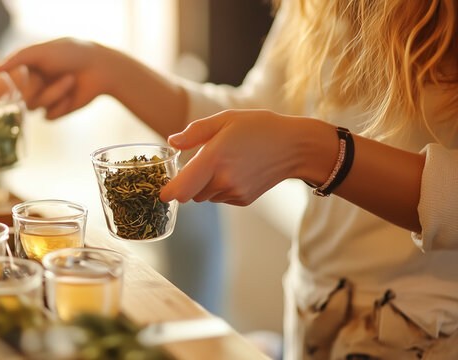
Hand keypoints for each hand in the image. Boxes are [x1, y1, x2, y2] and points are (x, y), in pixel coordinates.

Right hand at [0, 38, 115, 118]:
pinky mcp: (56, 111)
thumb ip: (16, 59)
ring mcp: (43, 99)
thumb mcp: (41, 51)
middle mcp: (32, 84)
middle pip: (17, 99)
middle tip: (43, 79)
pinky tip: (72, 95)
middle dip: (33, 89)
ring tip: (70, 79)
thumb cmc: (70, 54)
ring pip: (34, 107)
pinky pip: (48, 116)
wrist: (99, 68)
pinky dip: (61, 106)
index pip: (3, 83)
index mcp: (25, 68)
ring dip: (53, 93)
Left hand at [159, 110, 333, 205]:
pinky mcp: (243, 200)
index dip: (167, 192)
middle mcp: (223, 180)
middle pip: (188, 195)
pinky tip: (236, 171)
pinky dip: (220, 188)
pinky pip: (220, 197)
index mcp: (214, 159)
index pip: (179, 191)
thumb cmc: (258, 127)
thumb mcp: (225, 120)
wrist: (295, 146)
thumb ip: (195, 132)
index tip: (163, 187)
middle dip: (187, 183)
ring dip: (204, 185)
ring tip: (223, 163)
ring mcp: (234, 192)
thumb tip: (171, 143)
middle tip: (199, 163)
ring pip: (204, 196)